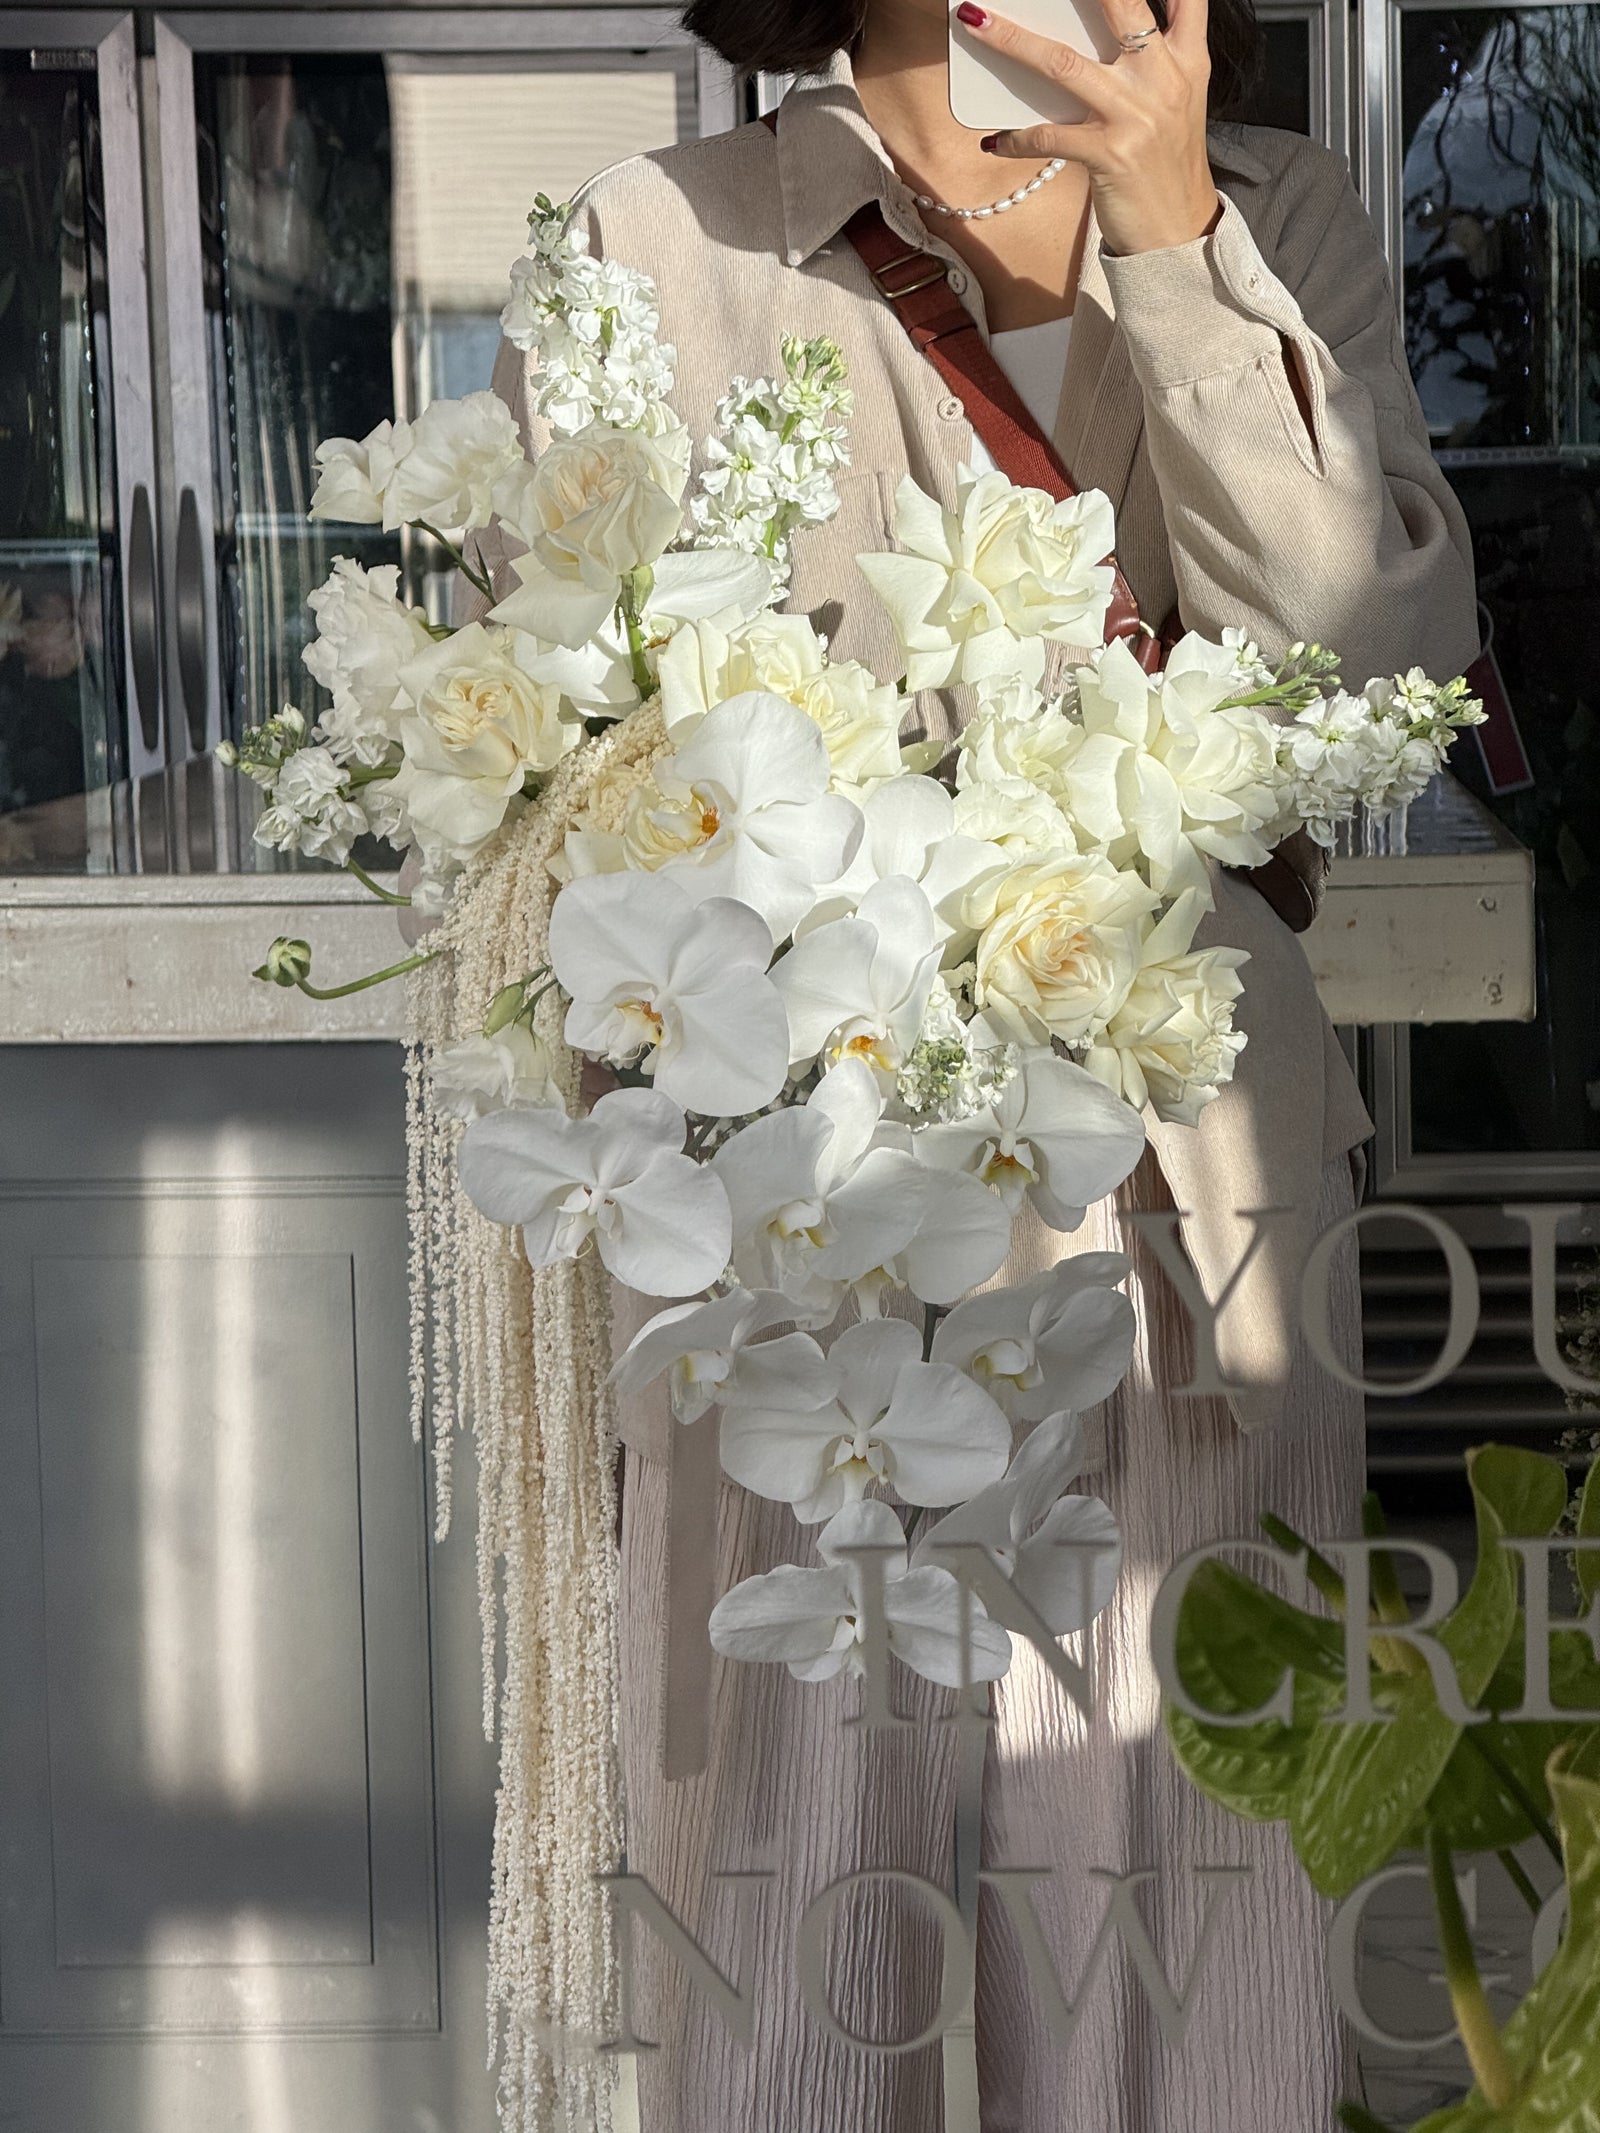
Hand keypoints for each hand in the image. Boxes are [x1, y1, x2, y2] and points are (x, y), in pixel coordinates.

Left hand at [955, 0, 1220, 256]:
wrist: (1179, 233)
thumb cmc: (1166, 166)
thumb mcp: (1176, 103)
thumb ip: (1152, 62)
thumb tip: (1089, 38)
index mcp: (1185, 60)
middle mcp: (1164, 79)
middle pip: (1119, 6)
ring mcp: (1136, 116)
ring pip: (1064, 65)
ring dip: (1012, 41)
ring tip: (977, 21)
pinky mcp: (1111, 155)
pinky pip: (1050, 138)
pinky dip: (1017, 138)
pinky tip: (996, 141)